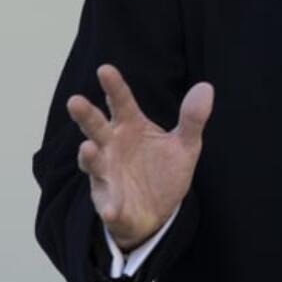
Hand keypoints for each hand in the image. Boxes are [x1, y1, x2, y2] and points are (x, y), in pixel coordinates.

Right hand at [66, 64, 214, 251]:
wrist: (159, 212)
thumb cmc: (164, 171)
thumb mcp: (185, 144)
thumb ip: (192, 118)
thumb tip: (206, 87)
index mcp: (130, 127)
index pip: (120, 102)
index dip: (113, 86)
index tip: (104, 69)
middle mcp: (112, 147)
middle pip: (96, 127)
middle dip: (86, 115)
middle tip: (75, 100)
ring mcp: (107, 175)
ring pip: (94, 162)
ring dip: (90, 156)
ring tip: (88, 148)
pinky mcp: (110, 204)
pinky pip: (108, 206)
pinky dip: (109, 208)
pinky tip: (111, 210)